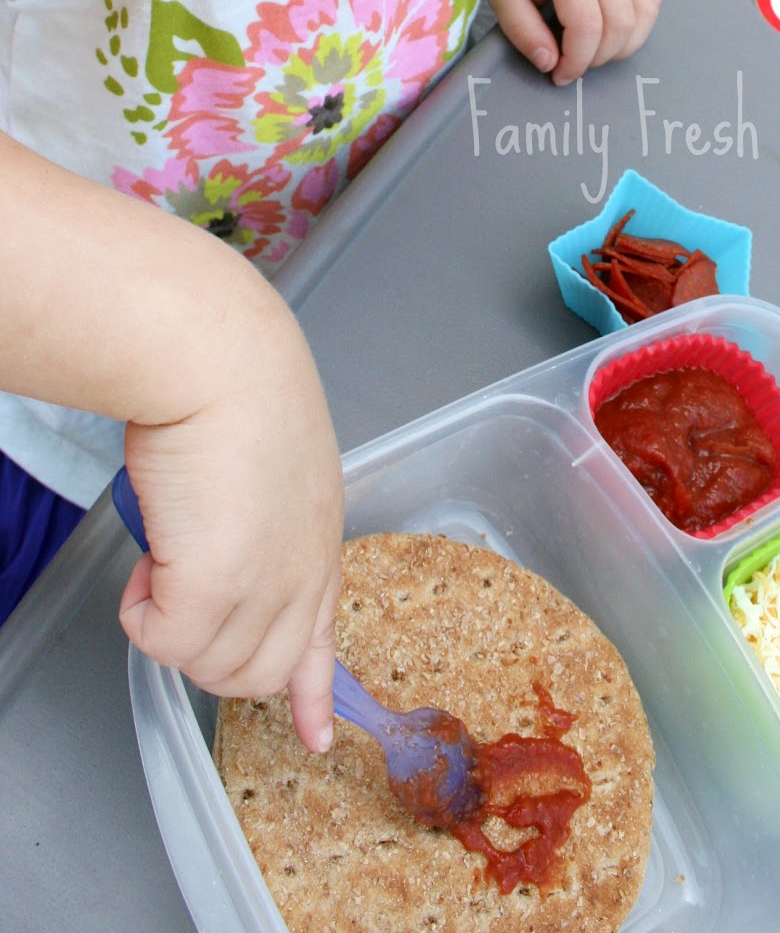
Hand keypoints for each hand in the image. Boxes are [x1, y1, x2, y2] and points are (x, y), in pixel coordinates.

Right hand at [117, 290, 343, 753]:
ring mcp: (265, 587)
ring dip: (170, 622)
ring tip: (165, 550)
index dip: (310, 691)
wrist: (217, 362)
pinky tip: (150, 556)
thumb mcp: (273, 460)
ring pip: (207, 665)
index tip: (316, 735)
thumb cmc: (234, 386)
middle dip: (205, 648)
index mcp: (320, 539)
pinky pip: (163, 644)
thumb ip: (263, 514)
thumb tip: (216, 544)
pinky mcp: (215, 590)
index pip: (320, 635)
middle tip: (176, 583)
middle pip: (256, 673)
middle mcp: (303, 573)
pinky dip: (141, 612)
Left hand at [486, 0, 659, 84]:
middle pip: (621, 23)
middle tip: (573, 62)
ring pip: (644, 15)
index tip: (559, 73)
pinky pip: (651, 1)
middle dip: (598, 57)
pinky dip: (637, 26)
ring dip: (622, 45)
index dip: (576, 60)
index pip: (587, 25)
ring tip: (592, 49)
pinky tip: (611, 31)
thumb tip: (550, 63)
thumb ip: (522, 31)